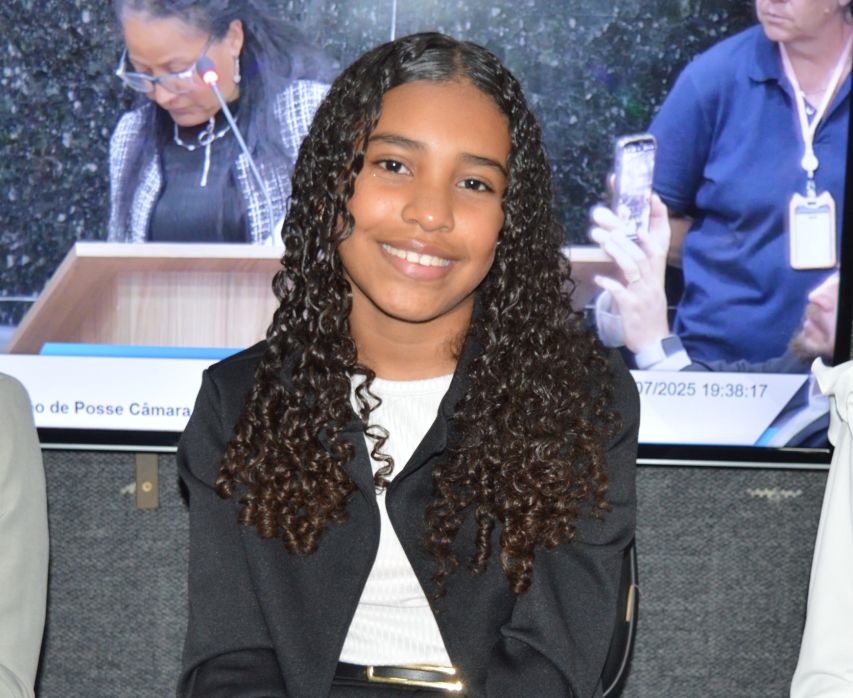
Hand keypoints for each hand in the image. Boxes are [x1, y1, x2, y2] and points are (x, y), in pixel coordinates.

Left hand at [588, 195, 670, 353]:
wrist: (652, 340)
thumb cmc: (645, 307)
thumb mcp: (642, 279)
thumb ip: (631, 259)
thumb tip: (613, 238)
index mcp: (656, 268)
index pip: (660, 236)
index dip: (657, 215)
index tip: (649, 194)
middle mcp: (652, 277)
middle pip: (642, 248)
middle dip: (625, 231)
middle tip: (602, 216)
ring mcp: (644, 292)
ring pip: (634, 266)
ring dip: (617, 251)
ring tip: (600, 239)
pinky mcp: (633, 308)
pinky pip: (622, 294)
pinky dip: (610, 285)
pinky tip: (599, 278)